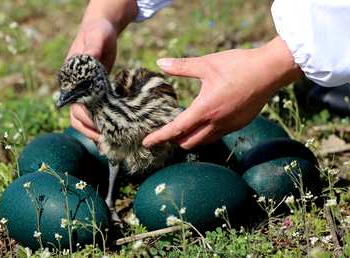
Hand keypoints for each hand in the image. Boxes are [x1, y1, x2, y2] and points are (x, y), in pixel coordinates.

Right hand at [67, 19, 117, 141]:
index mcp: (71, 78)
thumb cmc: (98, 32)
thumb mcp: (97, 36)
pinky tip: (112, 132)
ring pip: (83, 119)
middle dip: (91, 131)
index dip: (87, 120)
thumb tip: (89, 57)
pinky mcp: (94, 93)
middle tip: (108, 141)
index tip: (100, 130)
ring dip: (94, 131)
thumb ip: (93, 47)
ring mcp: (83, 92)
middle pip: (78, 117)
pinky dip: (100, 123)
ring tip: (109, 142)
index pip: (75, 106)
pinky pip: (94, 113)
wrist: (101, 30)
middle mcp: (74, 88)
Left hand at [143, 37, 301, 148]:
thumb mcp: (206, 64)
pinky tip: (205, 122)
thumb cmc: (238, 65)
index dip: (159, 137)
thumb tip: (160, 63)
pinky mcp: (239, 125)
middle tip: (165, 131)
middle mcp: (216, 123)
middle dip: (174, 140)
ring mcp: (229, 126)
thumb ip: (181, 66)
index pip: (176, 129)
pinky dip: (205, 134)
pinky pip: (217, 136)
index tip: (146, 143)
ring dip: (190, 138)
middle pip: (188, 142)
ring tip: (183, 129)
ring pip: (203, 142)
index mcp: (205, 109)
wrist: (271, 70)